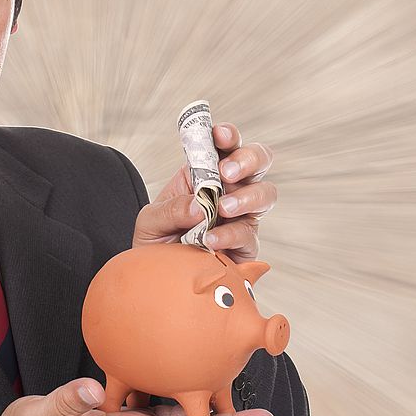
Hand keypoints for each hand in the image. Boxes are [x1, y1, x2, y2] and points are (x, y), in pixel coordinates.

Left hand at [132, 123, 275, 261]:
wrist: (160, 281)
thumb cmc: (156, 244)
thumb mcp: (150, 222)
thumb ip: (170, 209)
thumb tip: (198, 205)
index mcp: (205, 174)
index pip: (224, 145)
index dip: (227, 135)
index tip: (219, 134)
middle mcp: (229, 190)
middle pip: (258, 160)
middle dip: (247, 159)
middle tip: (227, 172)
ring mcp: (241, 216)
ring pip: (265, 193)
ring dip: (246, 196)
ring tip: (222, 209)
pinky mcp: (246, 245)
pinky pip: (248, 234)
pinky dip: (230, 235)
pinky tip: (211, 240)